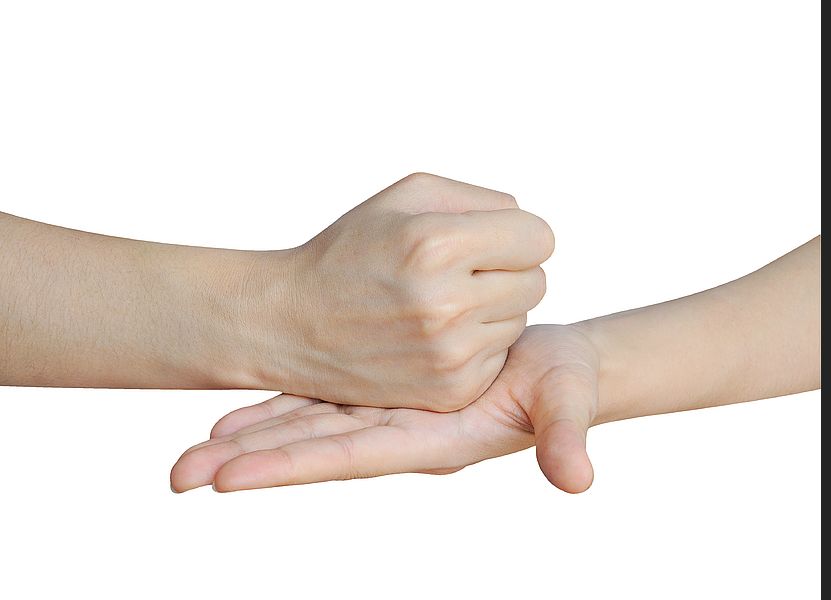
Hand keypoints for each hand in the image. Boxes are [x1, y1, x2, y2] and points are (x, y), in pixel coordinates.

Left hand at [171, 324, 599, 493]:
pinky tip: (247, 407)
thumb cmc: (566, 380)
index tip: (228, 481)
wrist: (556, 358)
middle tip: (179, 474)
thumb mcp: (567, 400)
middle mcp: (398, 433)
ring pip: (310, 426)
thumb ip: (565, 436)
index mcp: (431, 442)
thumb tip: (577, 480)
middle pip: (312, 449)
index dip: (290, 465)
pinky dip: (284, 404)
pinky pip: (325, 400)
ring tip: (195, 449)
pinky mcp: (386, 389)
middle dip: (249, 461)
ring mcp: (388, 412)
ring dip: (254, 436)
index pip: (348, 458)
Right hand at [260, 173, 554, 410]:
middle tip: (459, 274)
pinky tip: (433, 337)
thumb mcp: (406, 196)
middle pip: (537, 282)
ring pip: (519, 321)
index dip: (517, 235)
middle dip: (507, 271)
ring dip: (491, 310)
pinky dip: (476, 346)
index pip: (539, 238)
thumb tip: (533, 232)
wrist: (291, 323)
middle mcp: (447, 304)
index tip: (488, 241)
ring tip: (439, 305)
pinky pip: (499, 357)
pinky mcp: (448, 391)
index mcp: (437, 245)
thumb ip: (481, 199)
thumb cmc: (351, 250)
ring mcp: (448, 355)